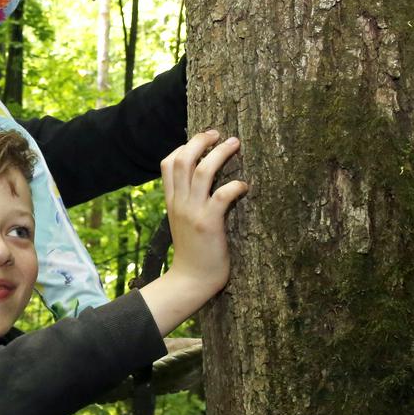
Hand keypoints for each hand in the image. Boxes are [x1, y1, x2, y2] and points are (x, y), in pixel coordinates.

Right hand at [139, 130, 246, 332]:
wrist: (190, 280)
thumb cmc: (193, 252)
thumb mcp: (182, 222)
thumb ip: (187, 202)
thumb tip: (202, 182)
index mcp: (171, 201)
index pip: (168, 163)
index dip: (184, 145)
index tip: (203, 139)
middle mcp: (179, 202)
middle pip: (184, 159)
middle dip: (201, 140)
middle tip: (219, 134)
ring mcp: (193, 212)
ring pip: (202, 171)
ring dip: (220, 154)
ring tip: (235, 144)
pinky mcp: (209, 224)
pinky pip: (221, 195)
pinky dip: (235, 186)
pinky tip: (245, 186)